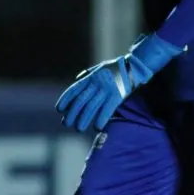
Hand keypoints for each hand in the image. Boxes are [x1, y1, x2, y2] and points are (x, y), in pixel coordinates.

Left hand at [56, 34, 183, 131]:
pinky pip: (106, 111)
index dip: (66, 100)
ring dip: (83, 119)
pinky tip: (96, 127)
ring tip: (78, 128)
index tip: (59, 110)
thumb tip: (77, 79)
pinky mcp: (117, 97)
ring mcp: (107, 90)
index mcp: (91, 77)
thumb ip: (88, 74)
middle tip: (66, 123)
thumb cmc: (116, 68)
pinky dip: (100, 120)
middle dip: (72, 113)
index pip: (75, 89)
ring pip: (91, 108)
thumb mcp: (99, 67)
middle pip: (81, 101)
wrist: (134, 66)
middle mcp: (97, 84)